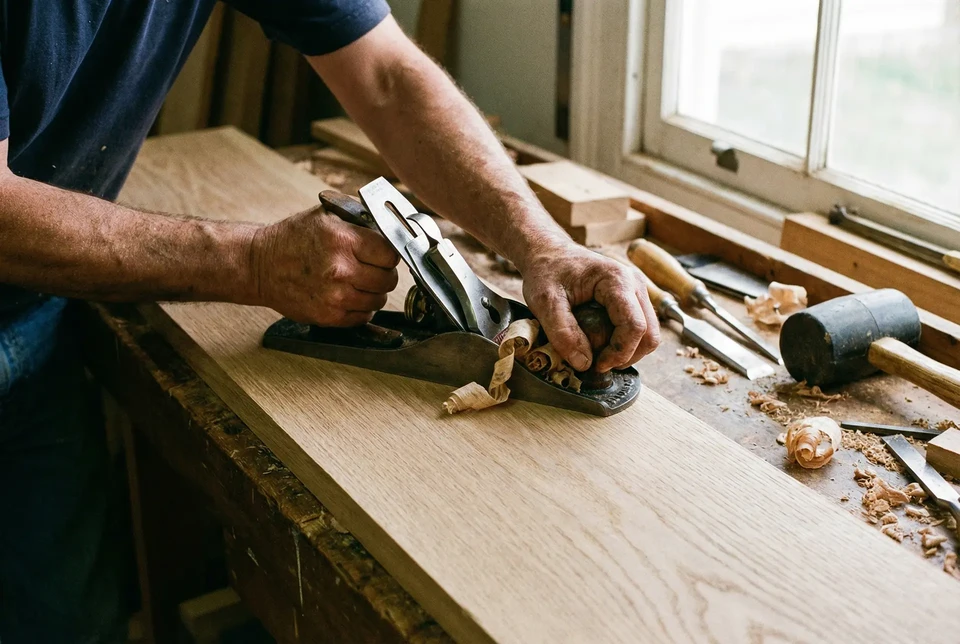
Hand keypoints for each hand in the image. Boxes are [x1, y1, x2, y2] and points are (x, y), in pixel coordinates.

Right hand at [250, 205, 399, 325]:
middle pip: (389, 279)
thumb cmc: (294, 238)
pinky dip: (361, 308)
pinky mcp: (328, 316)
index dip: (389, 254)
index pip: (390, 254)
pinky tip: (349, 295)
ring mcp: (335, 296)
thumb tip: (392, 228)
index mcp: (343, 240)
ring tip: (358, 282)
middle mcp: (341, 269)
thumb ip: (361, 219)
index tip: (383, 255)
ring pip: (379, 300)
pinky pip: (363, 317)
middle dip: (383, 273)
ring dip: (373, 292)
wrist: (260, 265)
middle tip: (370, 268)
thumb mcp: (327, 214)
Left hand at [520, 242, 660, 371]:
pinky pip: (640, 329)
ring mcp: (637, 291)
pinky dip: (625, 344)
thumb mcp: (544, 302)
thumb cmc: (547, 271)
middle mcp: (635, 284)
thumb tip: (584, 364)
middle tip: (597, 364)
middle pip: (649, 334)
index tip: (595, 365)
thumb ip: (562, 332)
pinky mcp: (633, 299)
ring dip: (627, 352)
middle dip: (625, 356)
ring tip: (598, 355)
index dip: (618, 352)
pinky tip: (602, 344)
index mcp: (617, 280)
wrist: (549, 253)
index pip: (635, 326)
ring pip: (648, 335)